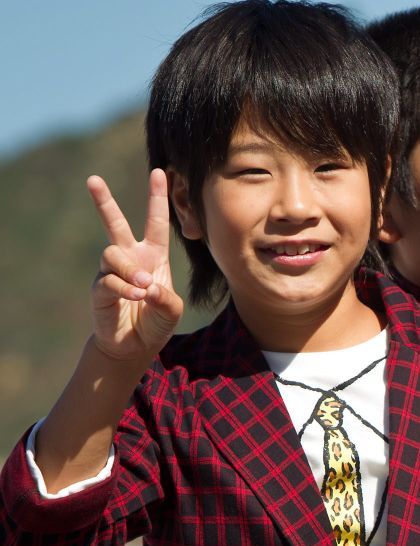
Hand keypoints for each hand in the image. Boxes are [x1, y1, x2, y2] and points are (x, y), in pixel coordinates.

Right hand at [87, 168, 182, 362]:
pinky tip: (136, 297)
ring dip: (130, 271)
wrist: (136, 345)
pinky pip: (109, 280)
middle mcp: (131, 258)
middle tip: (93, 180)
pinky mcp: (100, 288)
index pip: (156, 222)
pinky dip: (125, 289)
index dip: (158, 198)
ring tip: (144, 288)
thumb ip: (166, 298)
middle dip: (103, 201)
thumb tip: (146, 287)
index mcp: (153, 256)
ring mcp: (113, 272)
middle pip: (115, 224)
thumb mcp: (172, 309)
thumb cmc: (156, 321)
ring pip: (113, 254)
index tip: (160, 172)